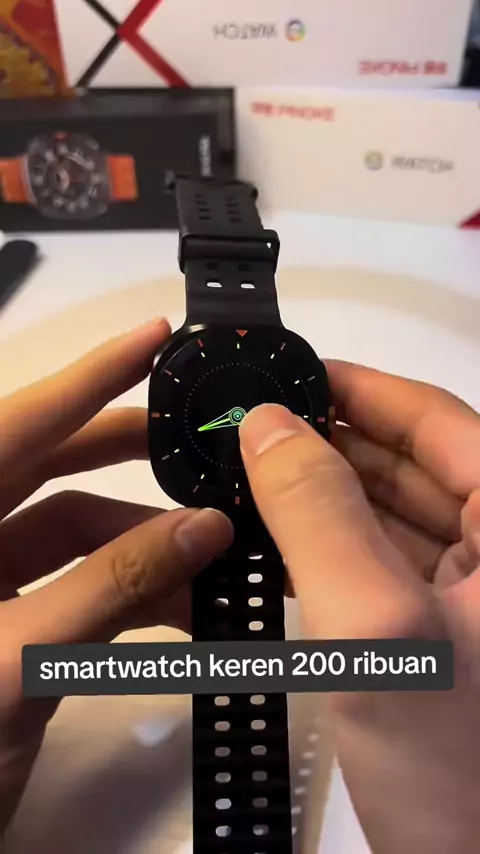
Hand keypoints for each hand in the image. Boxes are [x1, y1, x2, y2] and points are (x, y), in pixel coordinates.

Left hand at [0, 319, 232, 835]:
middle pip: (54, 469)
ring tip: (218, 555)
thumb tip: (204, 527)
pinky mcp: (11, 626)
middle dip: (133, 456)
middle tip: (202, 442)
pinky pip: (80, 588)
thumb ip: (111, 587)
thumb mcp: (15, 662)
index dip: (91, 375)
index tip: (154, 338)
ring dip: (148, 545)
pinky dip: (133, 594)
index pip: (23, 422)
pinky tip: (185, 607)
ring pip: (79, 537)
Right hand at [239, 363, 479, 853]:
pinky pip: (390, 566)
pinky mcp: (453, 636)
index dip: (361, 388)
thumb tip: (272, 425)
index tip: (295, 374)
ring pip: (398, 515)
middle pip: (416, 464)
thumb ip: (319, 513)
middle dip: (335, 441)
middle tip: (259, 427)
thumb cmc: (460, 773)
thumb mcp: (377, 624)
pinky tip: (287, 540)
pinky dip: (338, 547)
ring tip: (260, 475)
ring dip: (331, 494)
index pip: (438, 421)